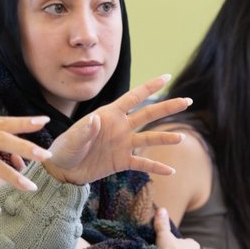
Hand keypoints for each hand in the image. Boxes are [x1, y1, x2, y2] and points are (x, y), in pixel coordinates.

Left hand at [42, 74, 190, 184]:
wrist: (62, 170)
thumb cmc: (64, 149)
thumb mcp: (72, 139)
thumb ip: (84, 130)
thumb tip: (95, 119)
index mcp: (109, 114)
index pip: (133, 97)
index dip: (149, 86)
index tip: (167, 76)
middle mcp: (120, 127)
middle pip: (148, 114)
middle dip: (167, 107)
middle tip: (187, 101)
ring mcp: (123, 144)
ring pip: (149, 138)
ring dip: (165, 138)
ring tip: (181, 138)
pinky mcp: (122, 162)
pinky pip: (142, 163)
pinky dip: (156, 167)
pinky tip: (171, 171)